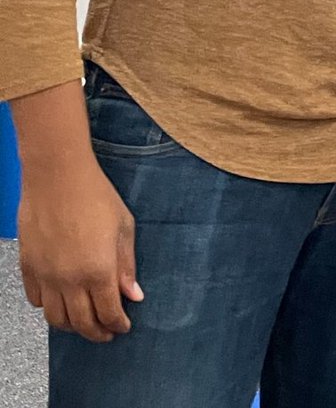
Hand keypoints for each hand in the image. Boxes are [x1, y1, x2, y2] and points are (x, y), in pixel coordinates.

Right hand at [18, 162, 142, 341]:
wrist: (57, 176)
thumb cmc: (94, 195)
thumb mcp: (123, 226)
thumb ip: (126, 265)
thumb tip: (133, 295)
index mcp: (98, 270)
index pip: (109, 313)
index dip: (117, 325)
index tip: (123, 327)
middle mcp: (70, 280)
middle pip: (82, 323)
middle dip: (97, 332)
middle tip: (106, 332)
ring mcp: (46, 276)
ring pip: (55, 319)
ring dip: (71, 325)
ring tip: (83, 321)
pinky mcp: (28, 267)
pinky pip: (36, 300)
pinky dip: (48, 307)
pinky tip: (60, 300)